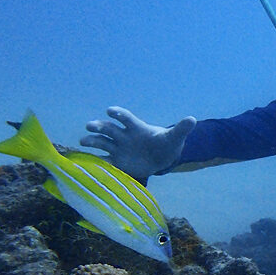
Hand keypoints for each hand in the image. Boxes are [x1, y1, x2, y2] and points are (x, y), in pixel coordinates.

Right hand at [81, 106, 196, 179]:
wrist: (161, 158)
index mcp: (136, 127)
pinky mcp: (116, 161)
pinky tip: (87, 163)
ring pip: (101, 143)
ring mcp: (118, 148)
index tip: (110, 111)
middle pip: (108, 128)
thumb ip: (181, 129)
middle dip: (99, 126)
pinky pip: (104, 161)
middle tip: (90, 126)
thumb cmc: (166, 144)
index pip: (125, 117)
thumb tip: (192, 119)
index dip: (118, 113)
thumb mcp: (174, 138)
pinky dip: (96, 162)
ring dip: (92, 142)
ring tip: (83, 142)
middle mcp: (123, 136)